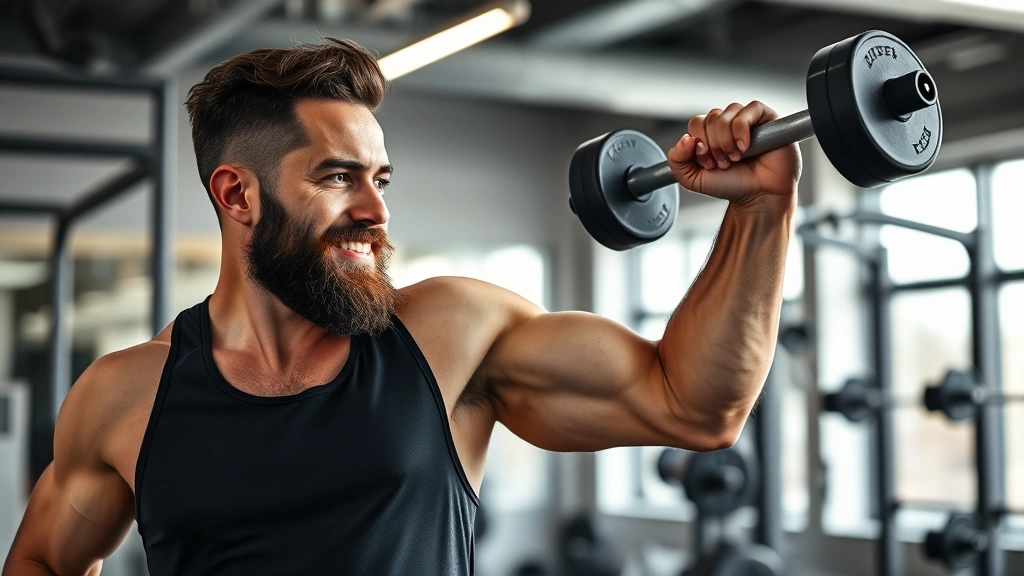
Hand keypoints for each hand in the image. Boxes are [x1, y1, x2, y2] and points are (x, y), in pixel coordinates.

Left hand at [667, 101, 800, 209]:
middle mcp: (727, 123)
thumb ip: (677, 160)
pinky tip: (745, 147)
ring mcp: (746, 119)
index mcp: (710, 133)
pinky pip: (749, 110)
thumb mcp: (693, 178)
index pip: (696, 124)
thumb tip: (685, 139)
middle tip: (724, 163)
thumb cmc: (731, 185)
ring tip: (735, 157)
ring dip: (727, 141)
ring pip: (727, 114)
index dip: (700, 144)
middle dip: (714, 146)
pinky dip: (742, 130)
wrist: (758, 196)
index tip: (709, 163)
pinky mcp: (766, 117)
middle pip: (710, 119)